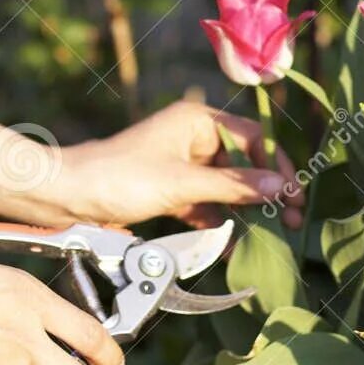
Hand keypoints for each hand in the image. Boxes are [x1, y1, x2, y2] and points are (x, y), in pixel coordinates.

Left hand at [63, 100, 304, 227]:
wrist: (68, 197)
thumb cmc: (120, 178)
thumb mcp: (183, 183)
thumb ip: (234, 186)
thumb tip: (281, 185)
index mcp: (197, 121)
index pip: (252, 137)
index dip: (276, 164)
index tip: (295, 193)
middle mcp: (193, 138)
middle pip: (243, 163)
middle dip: (267, 191)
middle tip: (293, 218)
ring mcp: (182, 165)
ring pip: (227, 187)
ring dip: (247, 210)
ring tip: (272, 234)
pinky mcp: (171, 191)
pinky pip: (207, 204)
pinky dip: (220, 222)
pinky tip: (234, 244)